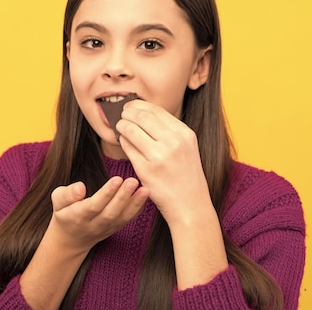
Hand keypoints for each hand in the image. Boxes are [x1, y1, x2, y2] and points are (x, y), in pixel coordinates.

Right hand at [48, 176, 148, 253]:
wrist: (70, 239)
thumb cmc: (64, 213)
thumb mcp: (57, 201)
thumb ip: (67, 194)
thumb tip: (80, 188)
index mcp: (77, 216)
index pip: (93, 205)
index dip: (106, 193)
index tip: (117, 179)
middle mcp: (93, 225)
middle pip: (110, 213)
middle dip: (123, 197)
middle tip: (133, 181)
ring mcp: (106, 229)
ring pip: (122, 218)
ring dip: (135, 204)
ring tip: (145, 189)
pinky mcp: (115, 229)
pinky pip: (127, 221)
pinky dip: (137, 209)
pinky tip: (145, 196)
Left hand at [117, 100, 214, 226]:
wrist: (190, 205)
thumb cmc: (186, 175)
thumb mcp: (186, 147)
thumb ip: (169, 130)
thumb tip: (142, 112)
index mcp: (184, 134)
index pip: (156, 110)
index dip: (139, 105)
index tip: (131, 106)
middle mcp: (174, 142)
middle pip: (141, 116)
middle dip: (127, 113)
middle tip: (122, 115)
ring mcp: (159, 156)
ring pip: (131, 130)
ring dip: (122, 126)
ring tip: (120, 127)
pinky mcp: (146, 170)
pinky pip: (127, 148)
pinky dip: (123, 142)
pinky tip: (124, 142)